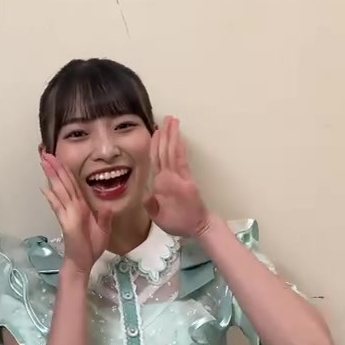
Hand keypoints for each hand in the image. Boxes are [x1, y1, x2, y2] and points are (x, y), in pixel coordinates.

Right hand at [40, 154, 111, 273]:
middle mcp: (73, 207)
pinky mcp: (66, 222)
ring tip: (44, 162)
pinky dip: (51, 197)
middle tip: (46, 153)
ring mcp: (68, 213)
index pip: (73, 185)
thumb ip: (104, 216)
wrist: (84, 263)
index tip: (59, 159)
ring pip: (60, 190)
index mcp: (82, 207)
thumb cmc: (91, 248)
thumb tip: (105, 204)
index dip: (66, 171)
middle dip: (55, 168)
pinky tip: (44, 187)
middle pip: (63, 183)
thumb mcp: (104, 229)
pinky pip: (58, 207)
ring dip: (52, 176)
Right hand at [144, 116, 210, 236]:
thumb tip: (146, 195)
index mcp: (164, 185)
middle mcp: (172, 177)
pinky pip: (181, 159)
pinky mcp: (188, 177)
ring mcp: (181, 176)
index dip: (157, 145)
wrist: (199, 225)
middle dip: (167, 135)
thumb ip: (152, 207)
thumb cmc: (178, 223)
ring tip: (172, 122)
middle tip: (167, 118)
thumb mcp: (160, 220)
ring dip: (173, 137)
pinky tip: (177, 139)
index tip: (156, 130)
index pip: (158, 160)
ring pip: (175, 152)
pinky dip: (179, 147)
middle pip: (167, 152)